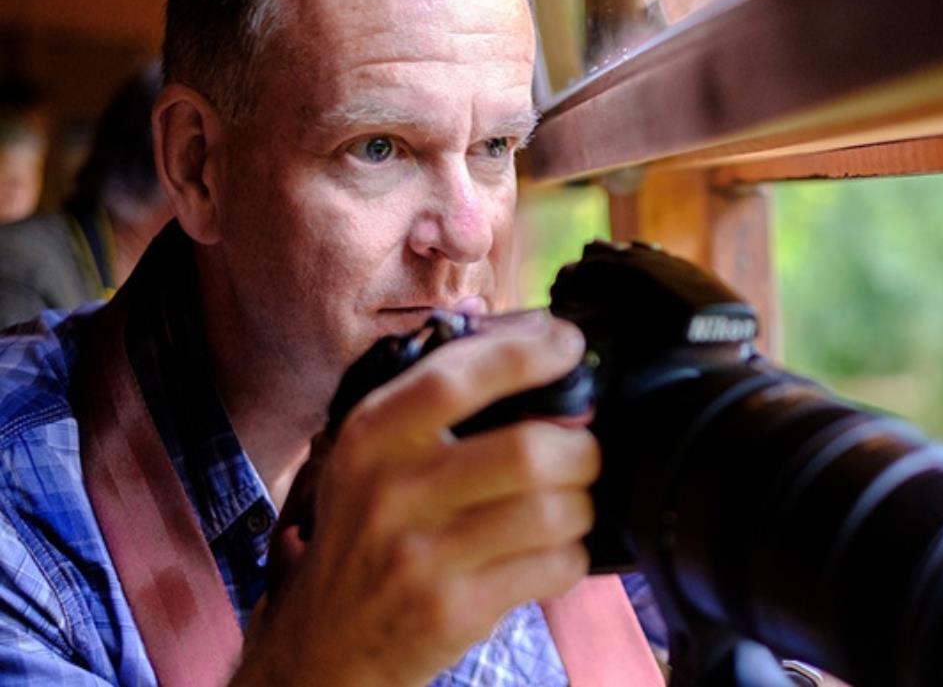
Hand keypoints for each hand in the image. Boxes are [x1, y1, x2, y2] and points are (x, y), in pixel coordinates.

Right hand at [235, 313, 598, 685]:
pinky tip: (547, 554)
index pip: (454, 378)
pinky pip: (554, 567)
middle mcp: (391, 491)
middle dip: (579, 448)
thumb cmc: (368, 532)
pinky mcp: (453, 610)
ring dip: (578, 506)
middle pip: (527, 451)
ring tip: (564, 507)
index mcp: (371, 437)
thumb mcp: (370, 456)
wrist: (326, 642)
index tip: (566, 343)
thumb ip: (435, 397)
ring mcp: (421, 556)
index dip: (524, 353)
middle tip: (579, 452)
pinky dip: (569, 556)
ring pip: (552, 511)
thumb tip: (534, 337)